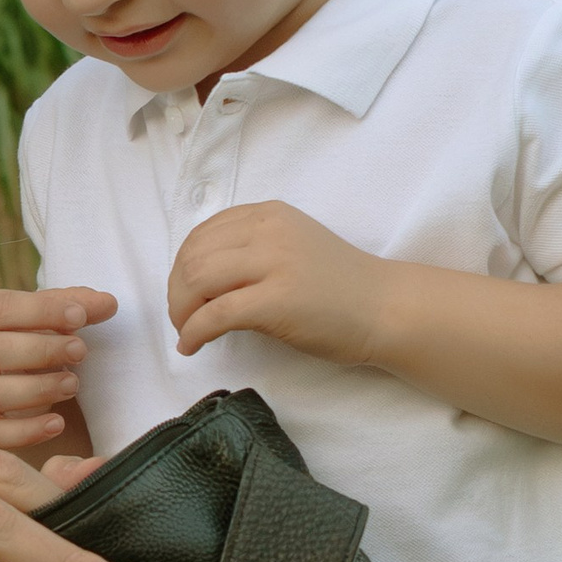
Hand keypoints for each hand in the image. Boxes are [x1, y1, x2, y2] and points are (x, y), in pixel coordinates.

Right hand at [0, 285, 118, 450]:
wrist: (13, 380)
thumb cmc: (32, 339)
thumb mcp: (52, 319)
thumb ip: (78, 308)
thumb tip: (108, 304)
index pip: (1, 308)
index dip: (41, 311)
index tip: (79, 317)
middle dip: (39, 351)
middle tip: (80, 351)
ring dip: (35, 390)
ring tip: (73, 385)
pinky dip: (25, 431)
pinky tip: (57, 424)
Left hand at [167, 201, 388, 365]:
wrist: (385, 308)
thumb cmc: (339, 287)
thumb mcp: (291, 249)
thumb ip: (250, 251)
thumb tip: (199, 279)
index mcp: (269, 214)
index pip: (203, 233)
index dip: (181, 266)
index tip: (185, 294)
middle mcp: (267, 230)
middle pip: (192, 256)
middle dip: (176, 292)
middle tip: (182, 318)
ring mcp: (274, 263)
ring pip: (196, 280)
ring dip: (180, 311)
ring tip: (187, 331)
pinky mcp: (276, 300)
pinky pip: (214, 315)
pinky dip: (193, 333)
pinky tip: (192, 347)